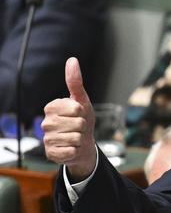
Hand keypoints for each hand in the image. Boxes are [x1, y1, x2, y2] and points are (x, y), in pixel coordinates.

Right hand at [42, 57, 95, 181]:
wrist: (83, 143)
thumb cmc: (82, 120)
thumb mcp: (82, 100)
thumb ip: (75, 82)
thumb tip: (72, 60)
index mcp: (51, 107)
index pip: (76, 109)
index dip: (83, 113)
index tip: (79, 114)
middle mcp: (46, 123)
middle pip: (77, 124)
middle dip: (83, 127)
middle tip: (79, 128)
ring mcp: (47, 138)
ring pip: (75, 138)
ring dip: (80, 139)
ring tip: (76, 138)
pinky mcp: (50, 153)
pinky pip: (70, 151)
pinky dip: (75, 151)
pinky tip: (71, 149)